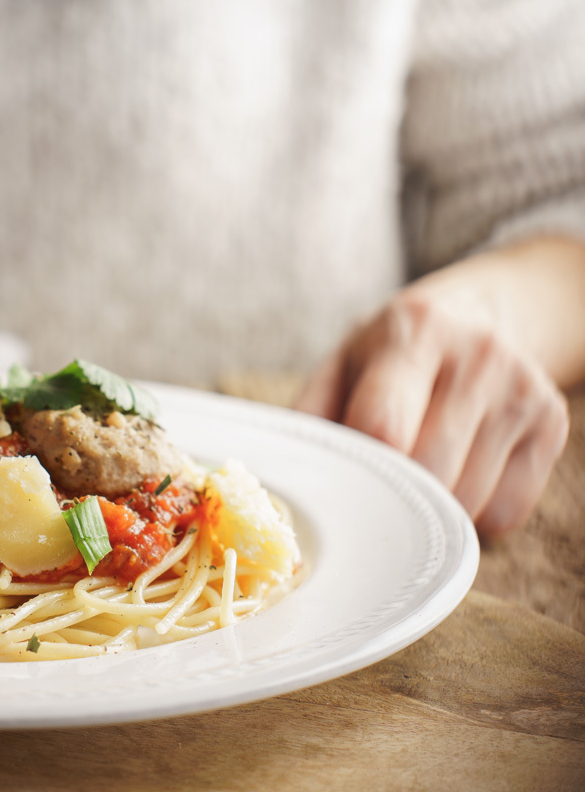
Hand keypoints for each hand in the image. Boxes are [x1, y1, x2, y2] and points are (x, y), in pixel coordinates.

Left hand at [296, 287, 568, 537]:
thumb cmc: (394, 353)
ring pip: (467, 501)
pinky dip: (473, 515)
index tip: (342, 485)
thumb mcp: (343, 362)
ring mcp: (523, 390)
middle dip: (391, 495)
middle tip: (371, 488)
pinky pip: (507, 512)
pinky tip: (456, 475)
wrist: (482, 315)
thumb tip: (279, 475)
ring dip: (430, 511)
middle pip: (428, 472)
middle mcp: (477, 357)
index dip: (360, 467)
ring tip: (414, 473)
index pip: (384, 424)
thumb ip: (310, 414)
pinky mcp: (552, 424)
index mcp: (413, 334)